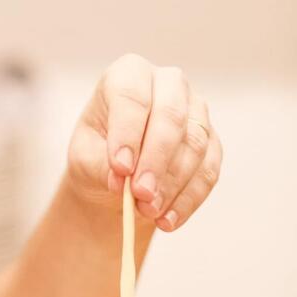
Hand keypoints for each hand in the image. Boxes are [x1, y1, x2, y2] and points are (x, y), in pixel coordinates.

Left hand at [66, 53, 222, 231]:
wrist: (119, 176)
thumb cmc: (97, 156)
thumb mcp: (85, 159)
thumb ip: (100, 165)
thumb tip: (121, 179)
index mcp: (128, 75)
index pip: (133, 96)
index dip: (128, 133)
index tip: (120, 168)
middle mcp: (168, 84)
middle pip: (172, 116)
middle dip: (156, 160)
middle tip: (141, 195)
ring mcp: (196, 111)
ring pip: (195, 144)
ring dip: (172, 184)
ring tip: (147, 212)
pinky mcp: (212, 142)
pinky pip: (208, 171)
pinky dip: (188, 200)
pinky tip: (167, 221)